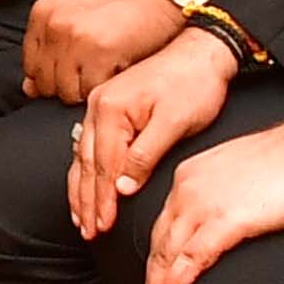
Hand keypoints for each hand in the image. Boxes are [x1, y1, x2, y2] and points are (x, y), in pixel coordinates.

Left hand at [13, 0, 179, 85]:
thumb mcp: (80, 10)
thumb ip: (51, 45)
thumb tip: (30, 86)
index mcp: (44, 12)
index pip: (31, 66)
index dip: (53, 75)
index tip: (74, 70)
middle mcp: (54, 24)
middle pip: (46, 83)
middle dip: (70, 84)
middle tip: (95, 68)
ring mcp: (75, 37)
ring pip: (67, 92)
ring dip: (89, 87)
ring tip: (108, 65)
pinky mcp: (99, 51)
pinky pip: (92, 90)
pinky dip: (107, 85)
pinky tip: (120, 64)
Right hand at [74, 33, 242, 240]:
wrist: (202, 52)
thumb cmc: (194, 84)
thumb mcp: (174, 122)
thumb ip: (145, 155)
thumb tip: (122, 187)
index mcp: (111, 109)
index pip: (103, 165)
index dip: (103, 200)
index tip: (103, 226)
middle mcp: (98, 106)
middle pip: (86, 163)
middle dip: (87, 200)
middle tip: (89, 231)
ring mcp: (99, 106)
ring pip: (81, 157)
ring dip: (81, 190)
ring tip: (81, 219)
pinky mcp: (108, 107)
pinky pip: (87, 146)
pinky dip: (85, 171)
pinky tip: (84, 186)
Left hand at [138, 109, 283, 283]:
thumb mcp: (235, 173)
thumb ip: (218, 196)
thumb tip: (219, 220)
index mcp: (188, 176)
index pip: (163, 223)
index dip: (157, 254)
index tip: (156, 277)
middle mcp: (186, 189)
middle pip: (159, 242)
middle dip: (151, 278)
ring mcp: (202, 205)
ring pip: (168, 254)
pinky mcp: (225, 221)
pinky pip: (192, 258)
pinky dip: (177, 282)